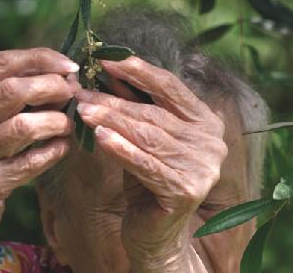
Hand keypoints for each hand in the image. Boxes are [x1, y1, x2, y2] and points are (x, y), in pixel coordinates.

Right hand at [0, 48, 79, 241]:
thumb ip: (14, 92)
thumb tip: (65, 72)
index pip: (2, 63)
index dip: (41, 59)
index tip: (70, 67)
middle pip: (12, 91)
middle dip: (51, 87)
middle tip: (73, 94)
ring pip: (23, 127)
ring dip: (55, 122)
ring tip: (68, 124)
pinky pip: (30, 162)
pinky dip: (52, 151)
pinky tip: (62, 147)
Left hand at [76, 57, 226, 271]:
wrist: (155, 233)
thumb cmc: (147, 180)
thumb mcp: (141, 136)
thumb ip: (134, 104)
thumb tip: (109, 68)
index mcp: (207, 121)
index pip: (171, 87)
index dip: (139, 70)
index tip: (106, 59)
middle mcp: (211, 142)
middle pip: (154, 113)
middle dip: (114, 100)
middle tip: (81, 91)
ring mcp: (203, 167)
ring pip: (147, 136)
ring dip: (111, 121)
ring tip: (82, 110)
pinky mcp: (186, 190)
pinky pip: (145, 164)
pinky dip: (120, 149)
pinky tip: (98, 137)